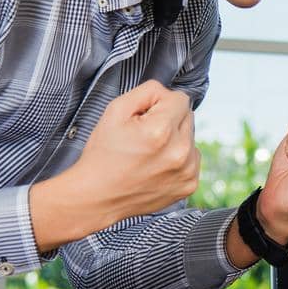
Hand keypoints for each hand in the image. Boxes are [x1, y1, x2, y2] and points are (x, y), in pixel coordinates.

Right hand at [30, 80, 199, 251]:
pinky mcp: (189, 185)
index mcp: (161, 131)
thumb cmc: (102, 153)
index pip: (180, 98)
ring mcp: (187, 171)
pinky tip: (156, 166)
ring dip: (174, 140)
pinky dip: (178, 159)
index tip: (143, 117)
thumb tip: (166, 91)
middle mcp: (180, 152)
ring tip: (148, 153)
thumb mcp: (114, 111)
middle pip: (188, 117)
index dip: (159, 104)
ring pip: (191, 138)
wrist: (95, 197)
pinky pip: (192, 159)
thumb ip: (146, 91)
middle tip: (143, 136)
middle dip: (168, 121)